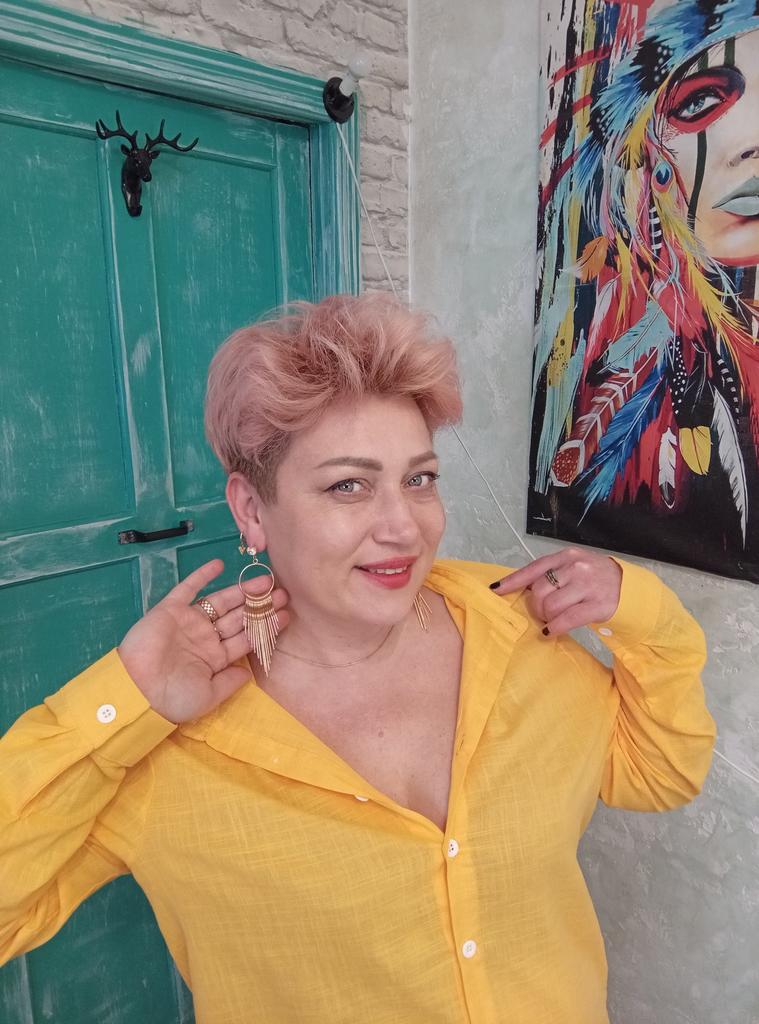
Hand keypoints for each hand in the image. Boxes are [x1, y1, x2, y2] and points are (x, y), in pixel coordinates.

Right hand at [118, 559, 289, 722]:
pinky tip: (219, 564)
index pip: (246, 638)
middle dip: (260, 606)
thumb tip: (249, 674)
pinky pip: (188, 588)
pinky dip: (202, 576)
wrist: (137, 689)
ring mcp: (189, 622)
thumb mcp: (208, 696)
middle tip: (283, 594)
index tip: (287, 615)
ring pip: (220, 601)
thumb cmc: (173, 697)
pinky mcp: (171, 609)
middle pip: (238, 617)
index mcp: (215, 658)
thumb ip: (230, 683)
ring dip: (241, 590)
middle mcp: (205, 637)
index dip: (266, 627)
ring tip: (264, 580)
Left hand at [490, 548, 621, 635]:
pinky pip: (567, 619)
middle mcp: (576, 568)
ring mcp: (588, 586)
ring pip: (551, 606)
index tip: (496, 590)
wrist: (629, 587)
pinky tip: (551, 631)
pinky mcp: (598, 605)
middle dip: (536, 607)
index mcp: (566, 556)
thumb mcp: (573, 567)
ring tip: (550, 620)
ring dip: (545, 618)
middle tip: (542, 613)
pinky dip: (554, 628)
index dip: (512, 581)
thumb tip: (522, 589)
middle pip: (539, 591)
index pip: (533, 568)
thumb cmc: (593, 578)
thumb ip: (551, 574)